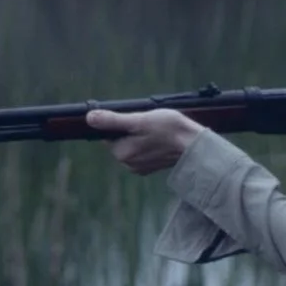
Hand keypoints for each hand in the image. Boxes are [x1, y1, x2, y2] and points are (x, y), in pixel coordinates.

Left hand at [86, 107, 204, 175]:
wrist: (195, 145)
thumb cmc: (169, 130)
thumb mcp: (139, 120)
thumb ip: (113, 121)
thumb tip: (89, 118)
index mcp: (121, 154)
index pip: (109, 133)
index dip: (120, 122)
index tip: (135, 118)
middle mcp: (128, 164)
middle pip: (121, 139)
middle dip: (131, 129)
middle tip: (149, 123)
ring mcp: (140, 167)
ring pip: (133, 144)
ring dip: (141, 135)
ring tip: (157, 130)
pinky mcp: (152, 167)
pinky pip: (143, 150)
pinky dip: (149, 143)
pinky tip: (161, 138)